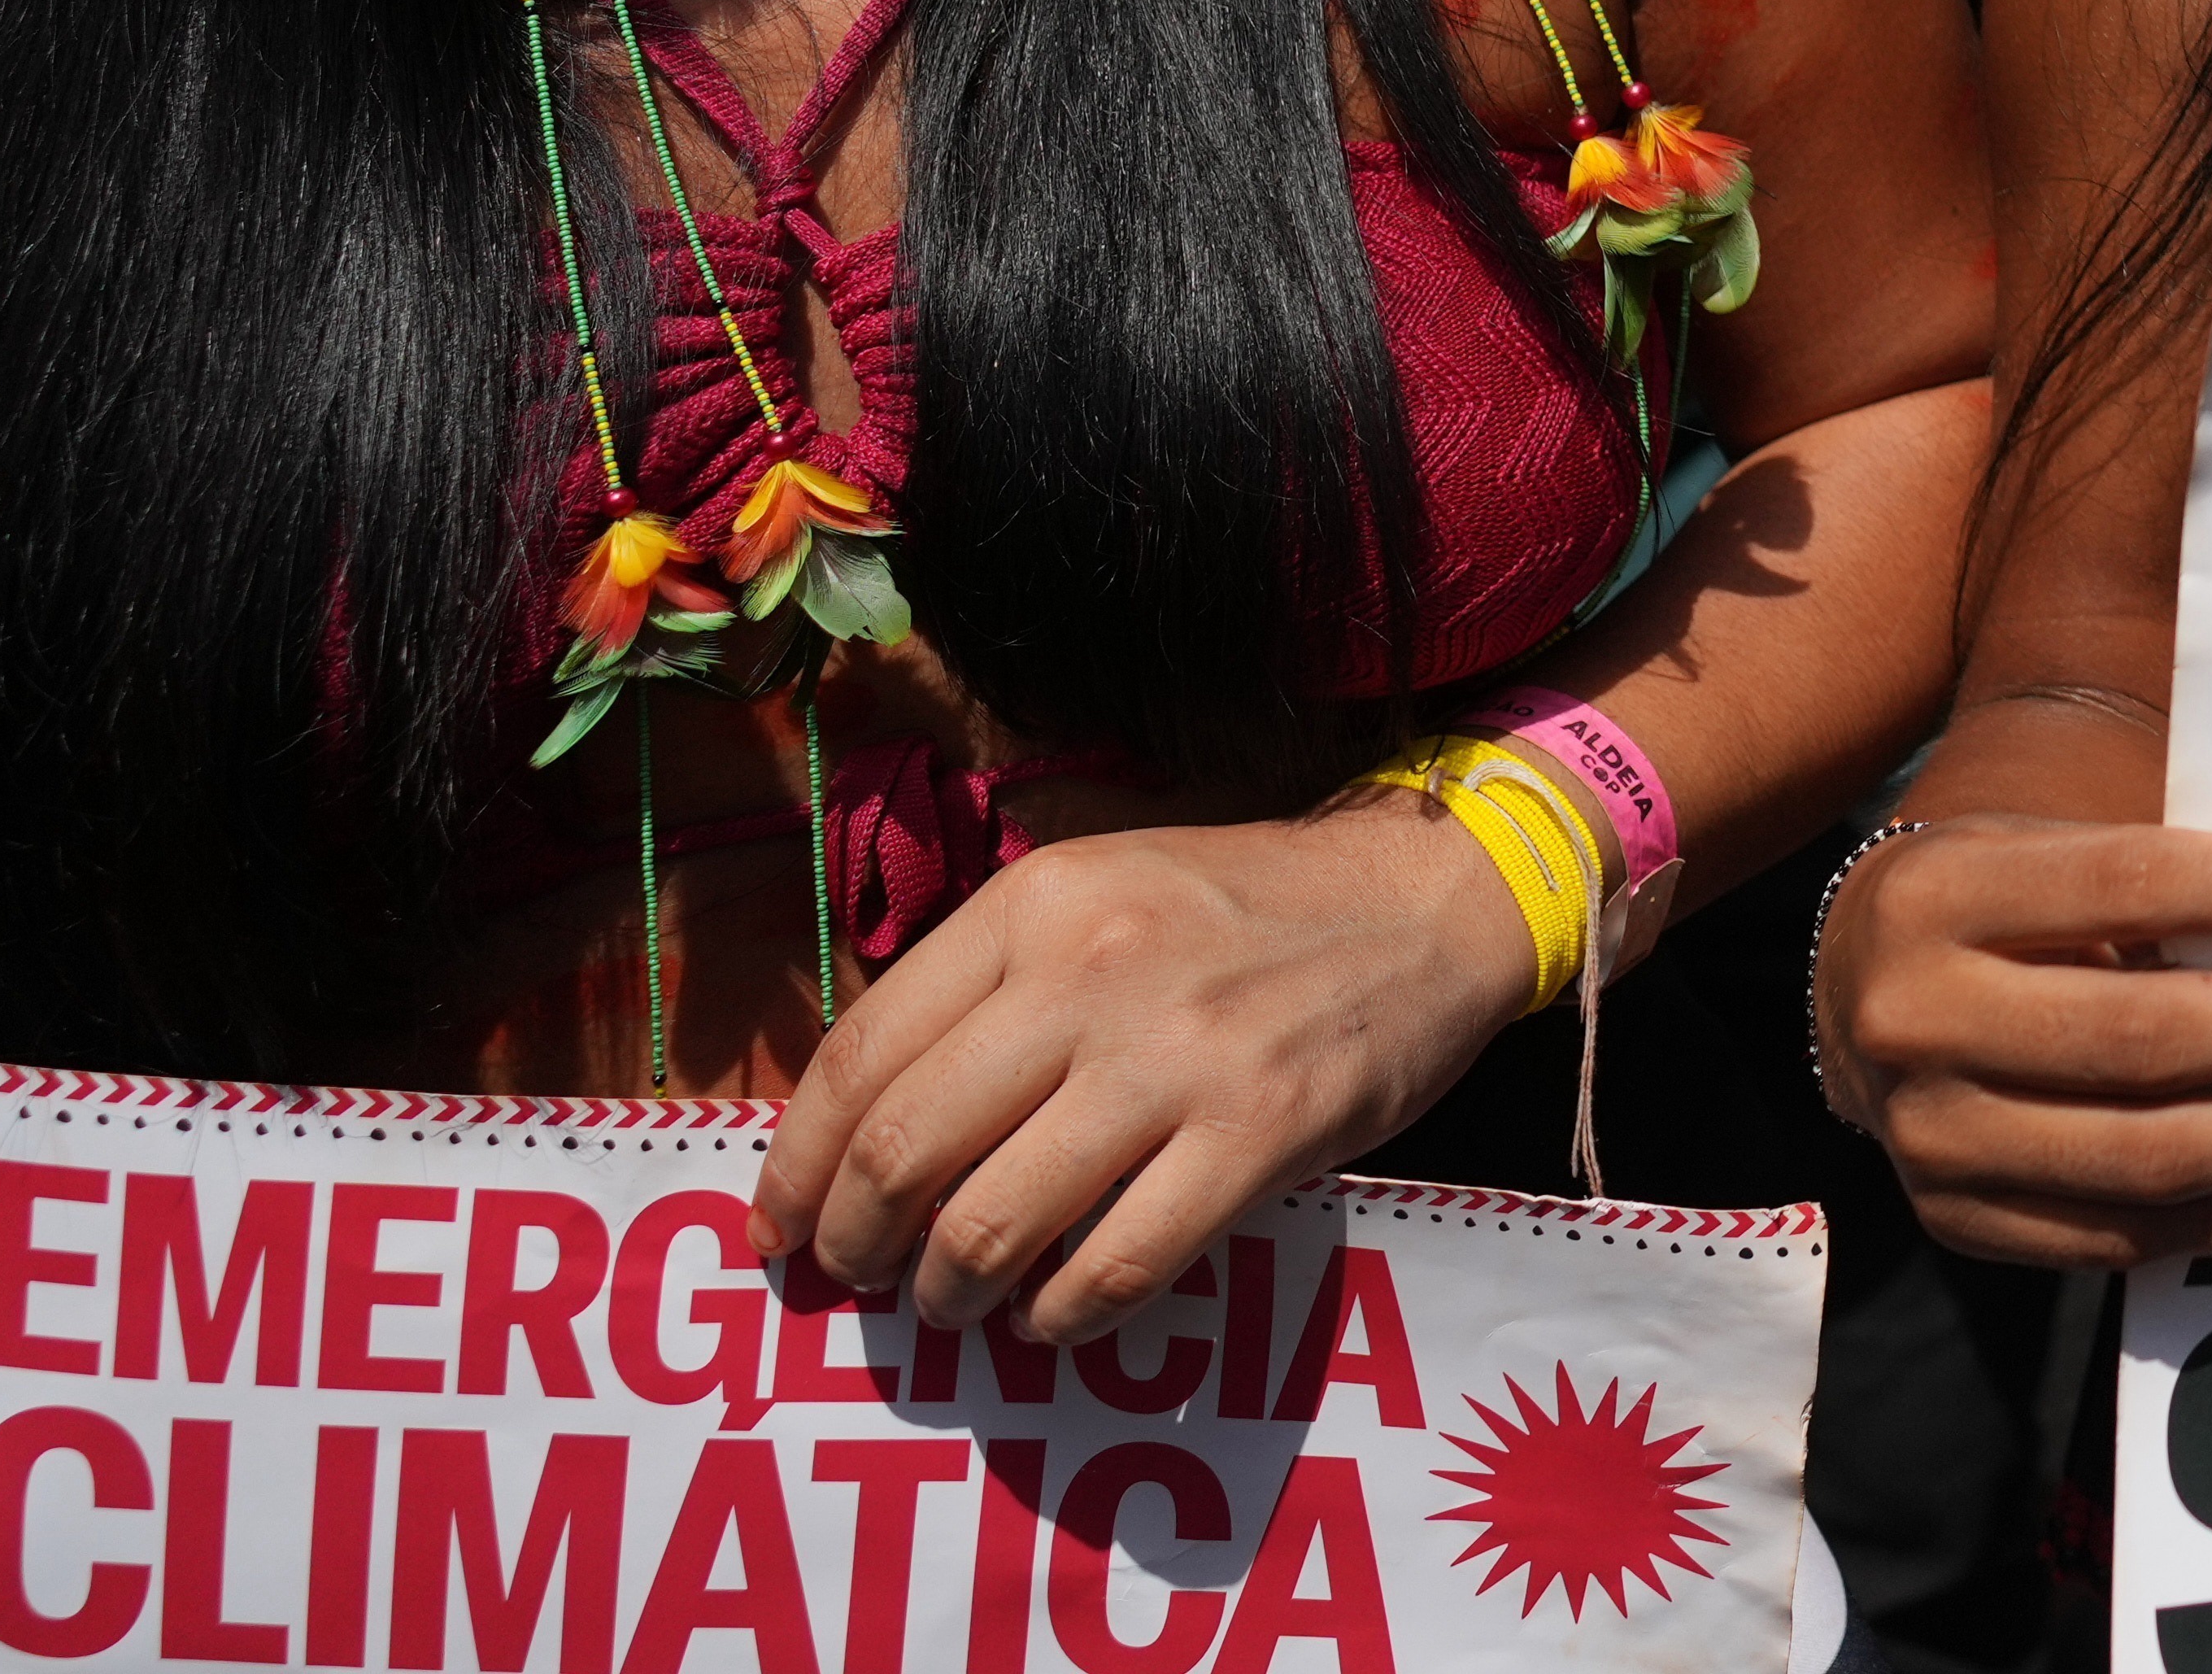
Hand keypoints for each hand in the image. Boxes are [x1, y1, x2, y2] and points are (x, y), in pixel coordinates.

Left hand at [756, 797, 1541, 1342]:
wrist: (1432, 899)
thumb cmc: (1246, 909)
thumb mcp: (1099, 895)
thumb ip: (987, 986)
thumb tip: (859, 1133)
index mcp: (1035, 904)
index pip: (859, 1057)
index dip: (795, 1169)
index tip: (780, 1232)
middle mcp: (1090, 973)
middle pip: (906, 1152)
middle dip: (857, 1246)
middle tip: (865, 1282)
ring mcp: (1177, 1058)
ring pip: (992, 1225)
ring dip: (950, 1294)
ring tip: (959, 1304)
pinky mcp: (1258, 1133)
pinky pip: (1115, 1267)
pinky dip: (1062, 1317)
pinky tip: (1058, 1313)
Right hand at [1826, 820, 2211, 1271]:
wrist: (1857, 992)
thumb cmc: (2000, 899)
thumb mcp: (2050, 843)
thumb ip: (2164, 870)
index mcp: (1942, 895)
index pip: (2124, 885)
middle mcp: (1916, 1019)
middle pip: (2138, 1038)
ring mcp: (1929, 1137)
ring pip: (2136, 1155)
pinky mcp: (1954, 1220)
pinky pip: (2112, 1237)